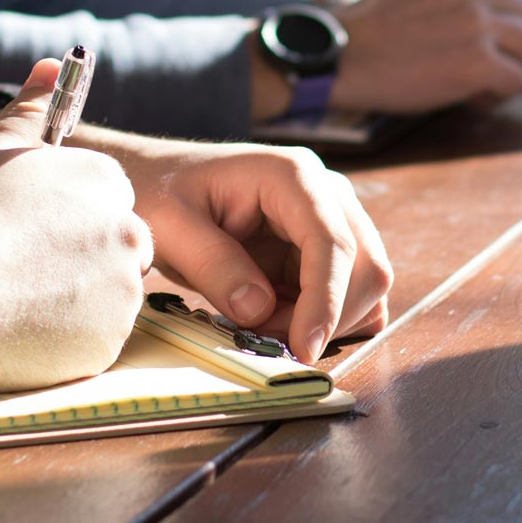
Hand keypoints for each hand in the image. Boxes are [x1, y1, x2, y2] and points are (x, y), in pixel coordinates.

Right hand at [0, 60, 152, 391]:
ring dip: (77, 298)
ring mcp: (122, 289)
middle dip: (81, 258)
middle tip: (24, 269)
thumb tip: (50, 64)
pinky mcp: (110, 341)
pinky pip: (98, 338)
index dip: (67, 217)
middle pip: (118, 246)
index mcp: (103, 181)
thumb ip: (31, 108)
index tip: (31, 232)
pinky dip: (70, 337)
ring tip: (17, 298)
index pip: (107, 199)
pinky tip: (23, 328)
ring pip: (110, 294)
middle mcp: (126, 230)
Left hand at [76, 130, 393, 363]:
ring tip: (261, 322)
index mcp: (292, 174)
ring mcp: (330, 219)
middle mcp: (325, 192)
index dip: (325, 300)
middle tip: (264, 337)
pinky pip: (349, 294)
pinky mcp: (323, 248)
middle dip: (325, 315)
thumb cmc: (159, 191)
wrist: (156, 180)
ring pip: (363, 285)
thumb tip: (260, 310)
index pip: (332, 242)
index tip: (303, 348)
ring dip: (323, 320)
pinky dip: (324, 319)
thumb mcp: (170, 226)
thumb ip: (214, 265)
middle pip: (366, 266)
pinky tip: (277, 318)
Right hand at [330, 0, 521, 113]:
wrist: (338, 58)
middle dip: (515, 36)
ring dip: (512, 65)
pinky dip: (498, 93)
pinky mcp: (477, 62)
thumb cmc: (369, 27)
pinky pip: (518, 79)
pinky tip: (470, 95)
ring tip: (478, 78)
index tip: (494, 8)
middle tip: (487, 57)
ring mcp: (476, 22)